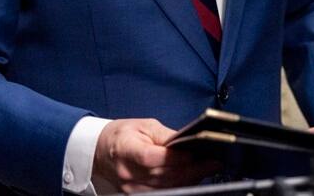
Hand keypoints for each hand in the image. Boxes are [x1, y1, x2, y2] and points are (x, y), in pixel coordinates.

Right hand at [93, 118, 218, 192]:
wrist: (100, 151)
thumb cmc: (122, 135)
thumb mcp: (143, 126)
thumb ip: (165, 135)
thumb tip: (187, 142)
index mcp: (126, 149)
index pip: (151, 158)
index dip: (173, 158)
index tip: (193, 153)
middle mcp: (128, 173)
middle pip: (163, 176)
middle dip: (192, 170)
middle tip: (213, 163)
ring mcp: (132, 188)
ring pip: (166, 187)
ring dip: (189, 179)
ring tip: (207, 169)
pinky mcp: (137, 195)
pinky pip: (163, 192)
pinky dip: (180, 185)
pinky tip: (192, 177)